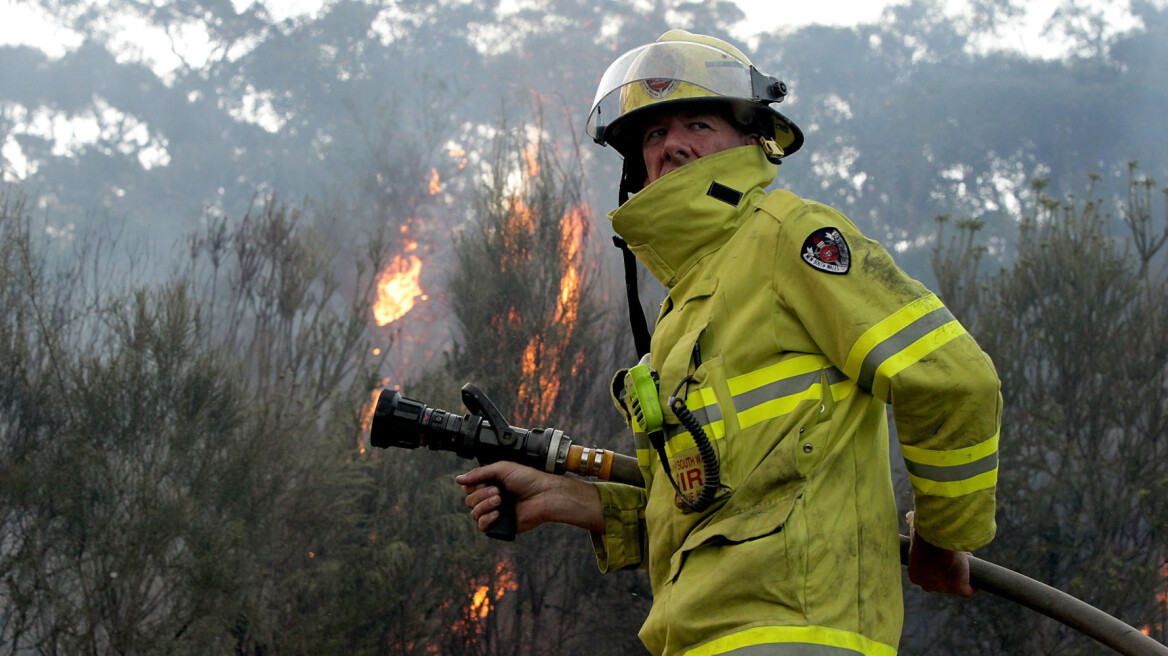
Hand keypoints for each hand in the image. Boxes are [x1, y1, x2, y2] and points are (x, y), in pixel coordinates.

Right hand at [456, 461, 602, 534]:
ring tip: (500, 500)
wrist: (544, 494)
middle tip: (498, 491)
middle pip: (469, 501)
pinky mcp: (500, 525)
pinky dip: (487, 519)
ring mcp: (495, 512)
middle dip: (481, 495)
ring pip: (474, 513)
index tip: (484, 482)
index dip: (472, 486)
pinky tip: (497, 513)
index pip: (469, 488)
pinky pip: (482, 526)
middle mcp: (491, 499)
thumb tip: (458, 479)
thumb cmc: (527, 479)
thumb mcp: (501, 469)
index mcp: (491, 484)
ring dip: (484, 505)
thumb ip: (479, 473)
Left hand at [906, 510, 974, 597]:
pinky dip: (973, 587)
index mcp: (915, 574)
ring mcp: (943, 589)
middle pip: (940, 581)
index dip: (936, 563)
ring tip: (966, 557)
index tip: (943, 552)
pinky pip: (968, 592)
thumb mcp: (916, 527)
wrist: (937, 541)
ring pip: (955, 584)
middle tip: (955, 556)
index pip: (927, 574)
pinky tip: (977, 580)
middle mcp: (927, 585)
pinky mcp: (959, 588)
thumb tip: (910, 516)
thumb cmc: (925, 533)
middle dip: (948, 569)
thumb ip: (912, 523)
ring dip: (961, 574)